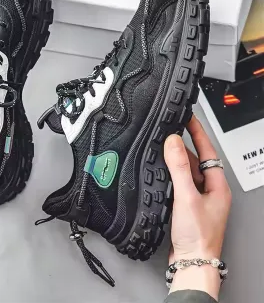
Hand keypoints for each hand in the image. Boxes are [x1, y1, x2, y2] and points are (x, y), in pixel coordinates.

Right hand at [164, 115, 231, 299]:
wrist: (192, 261)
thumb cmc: (198, 236)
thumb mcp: (187, 197)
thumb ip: (179, 168)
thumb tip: (173, 143)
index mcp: (217, 185)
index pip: (208, 150)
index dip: (197, 132)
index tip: (187, 118)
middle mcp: (210, 190)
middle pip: (197, 159)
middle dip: (183, 144)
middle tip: (170, 130)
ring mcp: (199, 198)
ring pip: (187, 171)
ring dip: (176, 160)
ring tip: (163, 148)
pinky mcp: (188, 205)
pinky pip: (180, 182)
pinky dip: (171, 174)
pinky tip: (162, 172)